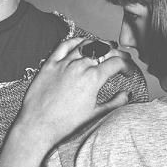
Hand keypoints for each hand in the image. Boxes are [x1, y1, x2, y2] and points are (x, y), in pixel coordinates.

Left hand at [13, 37, 132, 148]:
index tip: (127, 71)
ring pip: (86, 44)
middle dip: (117, 53)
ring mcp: (64, 63)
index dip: (126, 66)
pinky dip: (76, 41)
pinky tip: (81, 43)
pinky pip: (64, 45)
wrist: (38, 125)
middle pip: (104, 50)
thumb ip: (115, 103)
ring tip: (105, 47)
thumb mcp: (95, 115)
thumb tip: (126, 94)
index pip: (116, 63)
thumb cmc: (64, 124)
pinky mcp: (50, 63)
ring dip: (99, 44)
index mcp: (93, 78)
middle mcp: (79, 66)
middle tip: (122, 58)